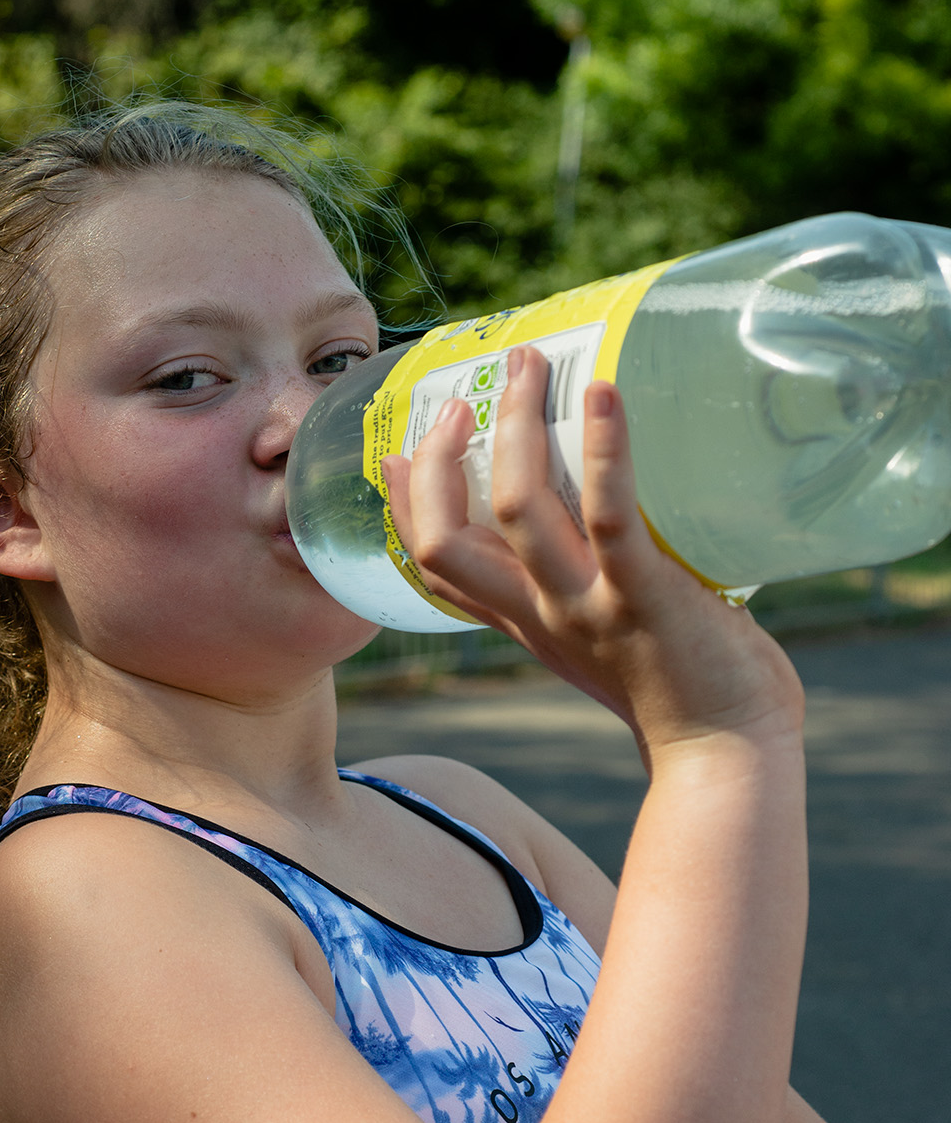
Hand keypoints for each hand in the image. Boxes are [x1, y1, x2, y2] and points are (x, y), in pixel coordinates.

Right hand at [383, 345, 801, 757]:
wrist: (726, 755)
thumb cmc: (686, 688)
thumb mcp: (610, 635)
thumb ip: (597, 581)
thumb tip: (620, 514)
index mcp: (524, 621)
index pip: (432, 565)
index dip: (403, 507)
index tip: (396, 452)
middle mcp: (538, 611)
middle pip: (443, 538)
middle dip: (440, 459)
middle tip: (465, 396)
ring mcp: (585, 604)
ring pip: (516, 511)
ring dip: (514, 429)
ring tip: (527, 367)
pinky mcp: (644, 597)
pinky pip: (611, 517)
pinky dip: (605, 451)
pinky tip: (601, 395)